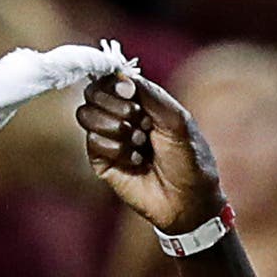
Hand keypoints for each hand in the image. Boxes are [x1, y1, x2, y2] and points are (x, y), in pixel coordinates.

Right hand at [78, 74, 222, 233]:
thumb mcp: (178, 122)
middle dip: (116, 106)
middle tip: (141, 123)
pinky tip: (136, 162)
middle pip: (92, 93)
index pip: (110, 78)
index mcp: (140, 102)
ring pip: (86, 115)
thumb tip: (120, 75)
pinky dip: (117, 150)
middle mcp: (121, 116)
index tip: (129, 93)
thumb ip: (151, 94)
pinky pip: (93, 142)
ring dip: (117, 128)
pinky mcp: (101, 159)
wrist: (188, 201)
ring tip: (141, 145)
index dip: (114, 82)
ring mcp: (109, 137)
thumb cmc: (190, 160)